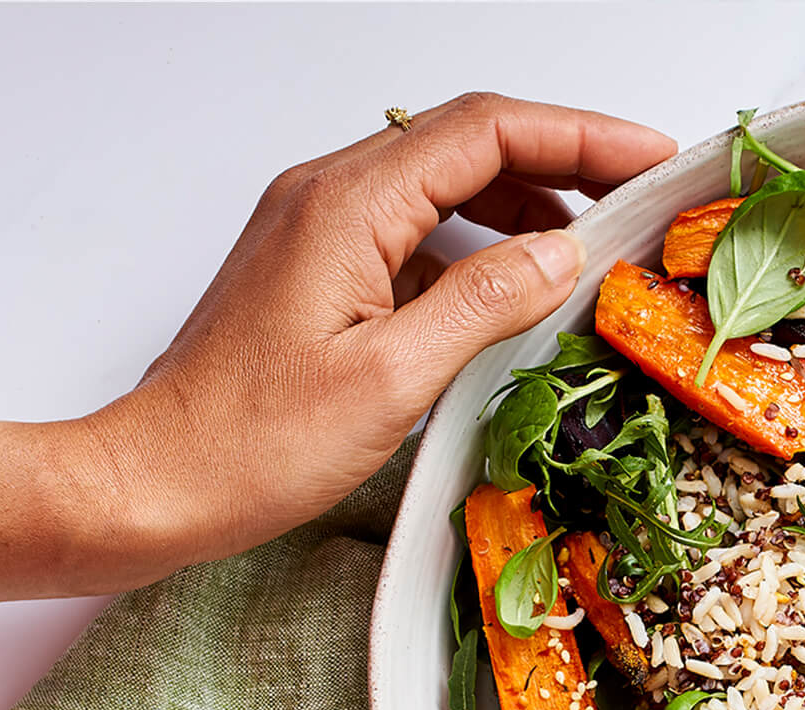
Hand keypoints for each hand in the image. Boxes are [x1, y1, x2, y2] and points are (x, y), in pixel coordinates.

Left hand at [0, 93, 674, 614]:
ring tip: (591, 238)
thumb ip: (484, 304)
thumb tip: (561, 254)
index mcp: (346, 206)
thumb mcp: (391, 381)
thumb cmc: (250, 444)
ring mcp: (317, 229)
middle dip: (564, 157)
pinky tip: (513, 286)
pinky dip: (477, 241)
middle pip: (466, 140)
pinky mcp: (316, 268)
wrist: (155, 482)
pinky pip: (414, 228)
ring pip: (442, 181)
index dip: (581, 137)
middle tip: (640, 191)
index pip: (485, 132)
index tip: (650, 159)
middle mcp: (327, 196)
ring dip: (523, 198)